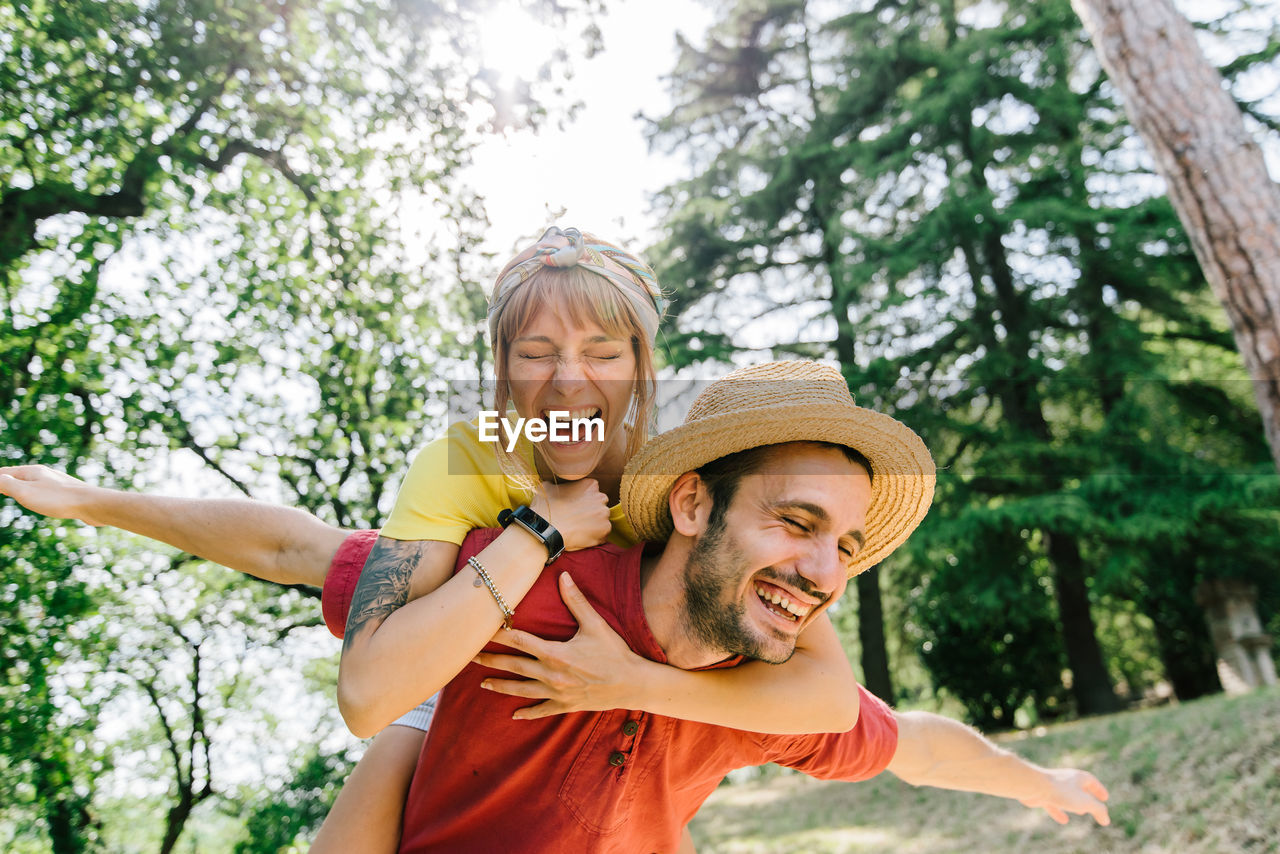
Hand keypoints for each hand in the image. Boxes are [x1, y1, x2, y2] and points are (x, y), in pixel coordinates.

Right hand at [0, 465, 100, 524]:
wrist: (92, 504)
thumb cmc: (57, 498)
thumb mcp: (25, 492)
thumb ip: (6, 484)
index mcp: (32, 471)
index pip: (5, 472)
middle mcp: (44, 474)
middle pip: (19, 476)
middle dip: (6, 479)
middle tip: (0, 482)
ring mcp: (56, 483)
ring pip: (32, 483)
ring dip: (21, 486)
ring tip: (14, 490)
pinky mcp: (65, 493)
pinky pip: (45, 491)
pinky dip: (35, 494)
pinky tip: (40, 499)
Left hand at [474, 572, 653, 716]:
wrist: (632, 684)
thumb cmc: (615, 653)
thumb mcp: (595, 624)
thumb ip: (576, 601)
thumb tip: (564, 576)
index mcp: (555, 653)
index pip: (519, 641)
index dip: (499, 634)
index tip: (482, 629)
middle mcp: (551, 675)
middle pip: (513, 666)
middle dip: (491, 660)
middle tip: (469, 657)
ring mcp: (556, 693)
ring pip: (521, 689)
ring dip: (501, 686)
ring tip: (482, 684)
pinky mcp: (565, 705)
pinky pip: (541, 710)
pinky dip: (527, 712)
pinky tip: (513, 714)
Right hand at [529, 479, 610, 551]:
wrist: (546, 530)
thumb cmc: (546, 508)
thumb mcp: (548, 487)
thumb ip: (559, 485)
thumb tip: (556, 486)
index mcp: (590, 485)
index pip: (592, 490)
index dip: (583, 498)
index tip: (575, 505)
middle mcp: (601, 498)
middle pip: (599, 504)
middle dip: (591, 510)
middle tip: (577, 517)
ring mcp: (604, 515)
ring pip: (601, 519)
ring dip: (593, 524)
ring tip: (578, 529)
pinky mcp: (605, 531)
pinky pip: (602, 534)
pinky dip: (594, 537)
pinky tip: (581, 537)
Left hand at [1019, 767, 1110, 825]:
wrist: (1033, 786)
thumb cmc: (1061, 791)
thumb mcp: (1085, 802)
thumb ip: (1098, 810)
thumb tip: (1106, 819)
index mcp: (1077, 777)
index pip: (1092, 781)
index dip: (1099, 790)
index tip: (1105, 798)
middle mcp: (1065, 779)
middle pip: (1079, 787)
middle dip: (1087, 796)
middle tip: (1094, 805)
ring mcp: (1053, 787)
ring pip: (1067, 796)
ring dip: (1075, 804)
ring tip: (1081, 812)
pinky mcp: (1042, 794)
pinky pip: (1054, 804)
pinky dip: (1060, 812)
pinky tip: (1064, 820)